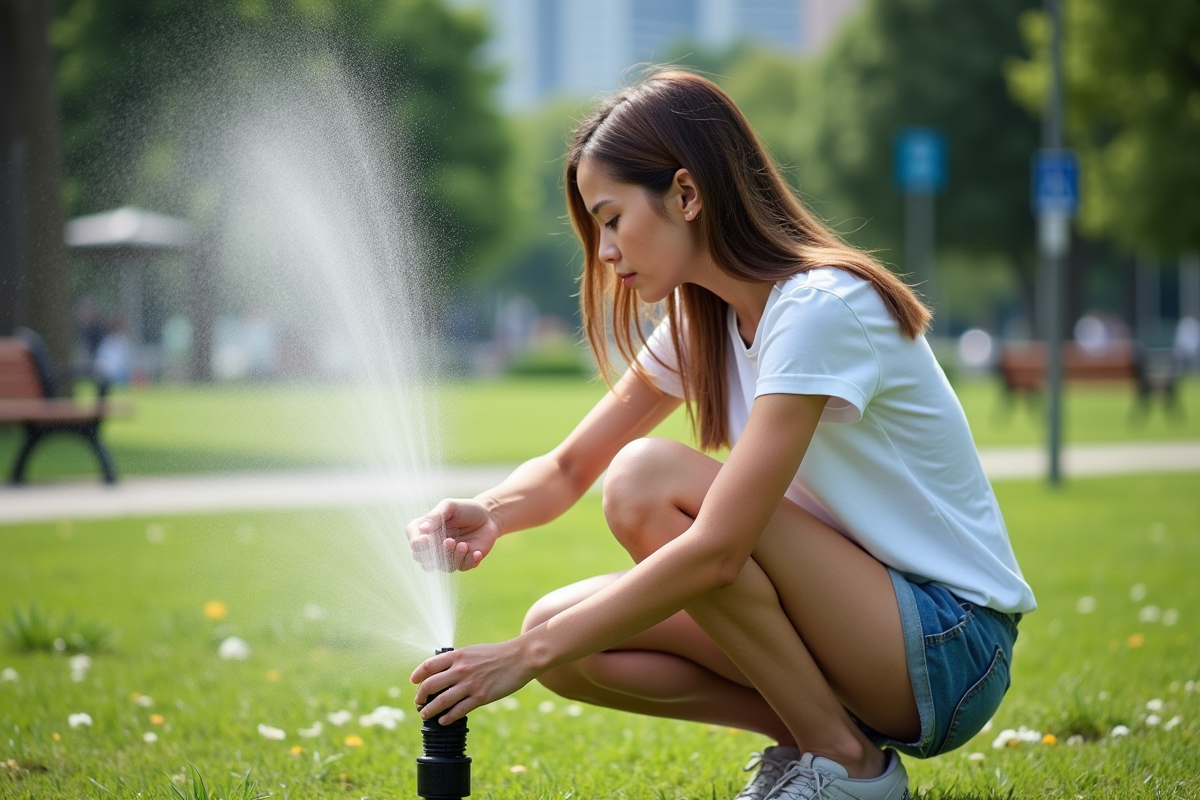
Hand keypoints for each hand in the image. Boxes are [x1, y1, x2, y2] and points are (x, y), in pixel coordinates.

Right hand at [405, 498, 499, 571]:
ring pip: (445, 566)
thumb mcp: (450, 506)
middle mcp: (434, 546)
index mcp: (425, 531)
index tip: (429, 539)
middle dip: (437, 554)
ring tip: (464, 545)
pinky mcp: (463, 561)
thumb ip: (436, 516)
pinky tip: (476, 552)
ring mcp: (448, 556)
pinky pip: (462, 568)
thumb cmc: (465, 509)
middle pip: (425, 561)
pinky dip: (469, 561)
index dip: (418, 545)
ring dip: (455, 557)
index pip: (415, 543)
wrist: (488, 517)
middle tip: (449, 541)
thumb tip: (422, 528)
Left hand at [411, 641, 536, 723]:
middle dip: (420, 696)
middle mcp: (460, 669)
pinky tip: (443, 721)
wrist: (520, 658)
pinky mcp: (480, 697)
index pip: (429, 666)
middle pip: (430, 685)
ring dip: (429, 710)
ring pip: (441, 701)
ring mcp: (470, 684)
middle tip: (418, 702)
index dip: (417, 675)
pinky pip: (458, 711)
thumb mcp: (473, 650)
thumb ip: (458, 659)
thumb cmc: (497, 654)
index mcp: (458, 655)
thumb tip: (443, 669)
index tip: (413, 682)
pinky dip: (447, 718)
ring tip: (425, 714)